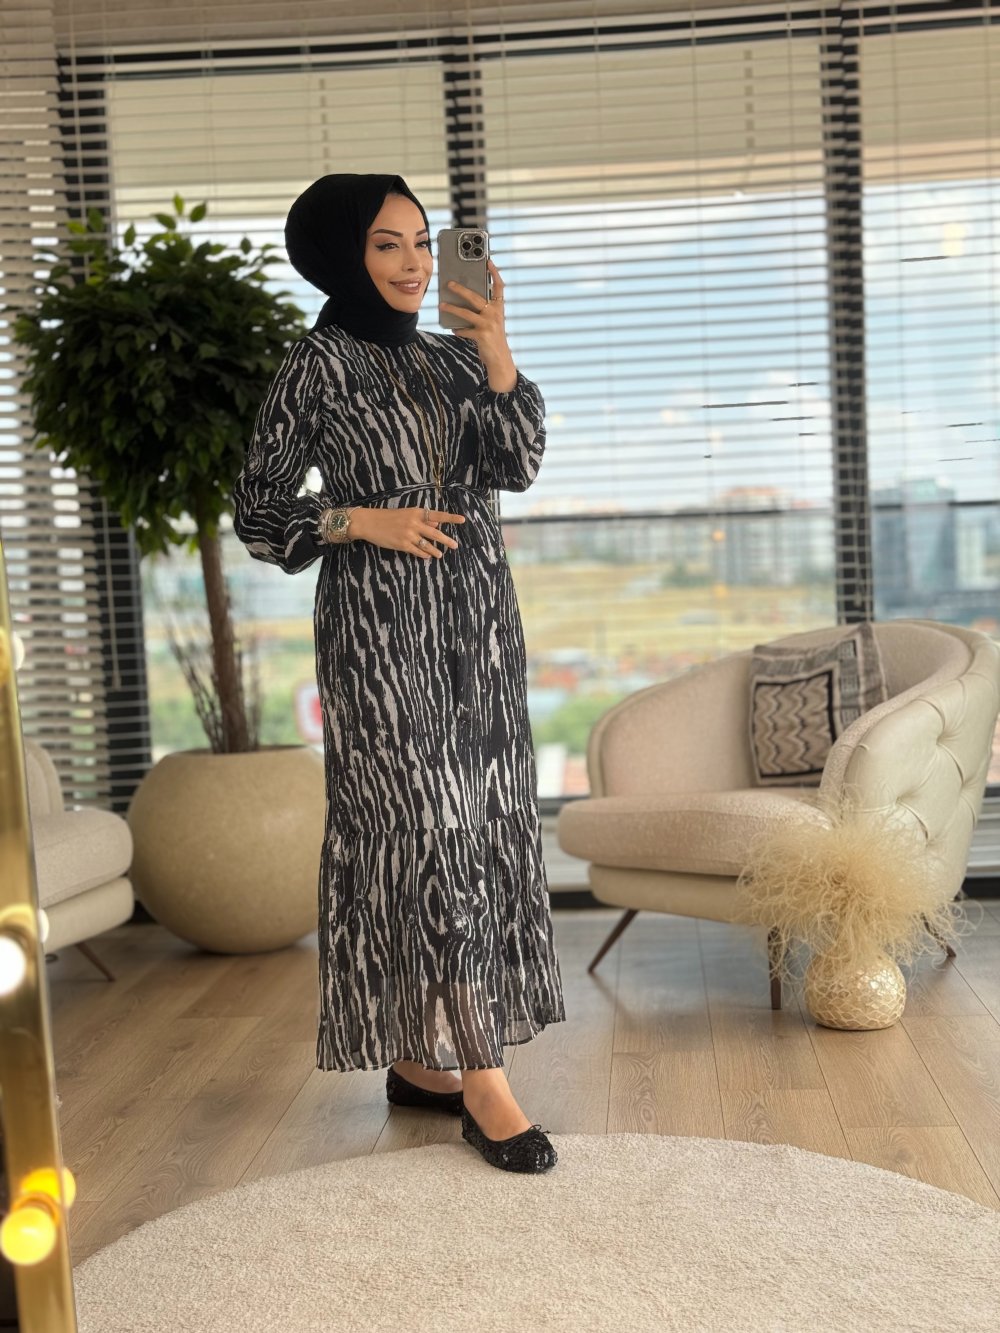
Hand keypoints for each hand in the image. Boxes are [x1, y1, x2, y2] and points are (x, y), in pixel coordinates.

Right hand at [352, 506, 464, 560]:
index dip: (451, 518)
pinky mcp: (402, 545)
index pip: (438, 515)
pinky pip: (417, 551)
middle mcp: (414, 523)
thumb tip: (437, 522)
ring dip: (435, 550)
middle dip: (446, 540)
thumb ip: (422, 519)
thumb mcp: (406, 514)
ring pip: (427, 545)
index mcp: (416, 512)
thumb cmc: (388, 517)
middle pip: (435, 533)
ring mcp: (408, 535)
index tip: (463, 520)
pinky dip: (424, 554)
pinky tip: (428, 556)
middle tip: (455, 545)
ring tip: (441, 554)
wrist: (369, 522)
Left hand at [439, 260, 516, 390]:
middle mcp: (495, 314)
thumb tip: (463, 300)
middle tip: (449, 284)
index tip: (489, 261)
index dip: (495, 273)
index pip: (499, 286)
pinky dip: (458, 330)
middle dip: (461, 289)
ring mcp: (489, 325)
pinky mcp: (482, 335)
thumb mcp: (492, 321)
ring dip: (452, 308)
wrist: (500, 359)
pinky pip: (465, 330)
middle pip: (475, 297)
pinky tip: (453, 329)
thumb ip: (483, 310)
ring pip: (466, 313)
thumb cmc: (494, 338)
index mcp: (499, 307)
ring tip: (442, 305)